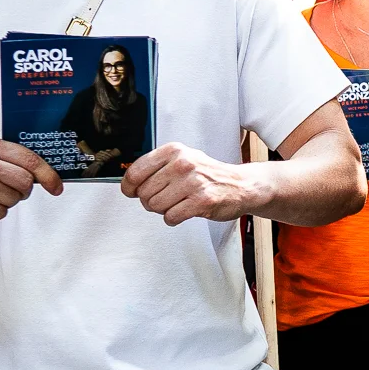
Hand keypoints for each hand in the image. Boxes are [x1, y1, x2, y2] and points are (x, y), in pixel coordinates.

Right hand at [0, 135, 62, 224]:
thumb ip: (8, 158)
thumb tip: (45, 174)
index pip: (29, 159)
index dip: (48, 175)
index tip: (56, 187)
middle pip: (25, 182)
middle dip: (22, 190)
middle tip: (8, 188)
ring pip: (15, 199)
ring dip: (7, 201)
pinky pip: (1, 212)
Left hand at [122, 142, 255, 224]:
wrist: (240, 185)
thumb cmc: (208, 175)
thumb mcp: (182, 159)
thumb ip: (155, 167)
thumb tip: (128, 183)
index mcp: (174, 151)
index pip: (135, 172)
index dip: (129, 187)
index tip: (131, 192)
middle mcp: (183, 164)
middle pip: (144, 193)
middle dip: (150, 201)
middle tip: (165, 198)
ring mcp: (193, 182)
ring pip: (155, 206)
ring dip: (163, 210)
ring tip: (177, 203)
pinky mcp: (201, 201)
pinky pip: (171, 217)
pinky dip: (174, 218)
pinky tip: (184, 211)